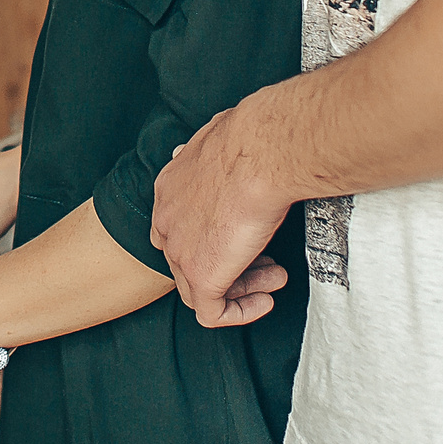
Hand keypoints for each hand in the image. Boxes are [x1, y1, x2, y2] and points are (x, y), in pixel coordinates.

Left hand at [149, 107, 294, 327]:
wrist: (261, 155)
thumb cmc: (254, 139)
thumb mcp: (225, 133)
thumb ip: (217, 146)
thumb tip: (223, 130)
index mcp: (169, 189)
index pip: (175, 227)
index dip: (211, 238)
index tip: (244, 233)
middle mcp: (166, 220)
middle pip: (188, 260)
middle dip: (230, 263)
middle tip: (267, 261)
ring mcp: (179, 251)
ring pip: (200, 289)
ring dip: (241, 288)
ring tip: (276, 277)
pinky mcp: (200, 276)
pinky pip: (212, 313)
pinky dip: (239, 312)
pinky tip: (264, 300)